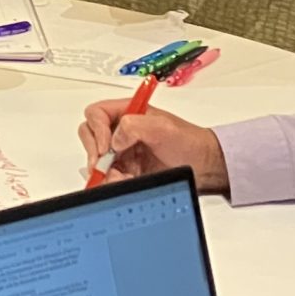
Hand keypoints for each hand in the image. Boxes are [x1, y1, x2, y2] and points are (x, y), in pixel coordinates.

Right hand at [77, 103, 228, 191]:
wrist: (204, 167)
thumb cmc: (189, 143)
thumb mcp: (163, 128)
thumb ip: (135, 126)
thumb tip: (114, 138)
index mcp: (128, 112)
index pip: (96, 113)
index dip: (96, 128)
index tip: (105, 146)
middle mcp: (121, 131)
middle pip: (90, 136)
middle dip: (95, 153)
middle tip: (103, 165)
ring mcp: (122, 152)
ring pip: (96, 160)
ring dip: (104, 171)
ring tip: (121, 177)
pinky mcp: (126, 171)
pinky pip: (108, 177)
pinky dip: (113, 182)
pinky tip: (126, 182)